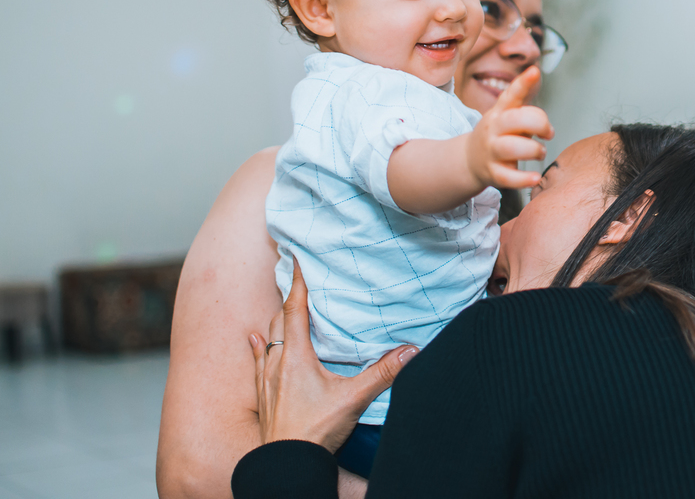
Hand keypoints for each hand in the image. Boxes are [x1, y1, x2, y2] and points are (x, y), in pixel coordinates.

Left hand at [250, 264, 418, 452]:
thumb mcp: (354, 399)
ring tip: (281, 307)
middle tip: (296, 281)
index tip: (297, 260)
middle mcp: (277, 362)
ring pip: (267, 339)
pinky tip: (254, 340)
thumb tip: (410, 351)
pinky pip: (256, 362)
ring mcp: (266, 380)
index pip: (295, 310)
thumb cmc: (314, 430)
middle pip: (279, 320)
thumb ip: (382, 373)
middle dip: (288, 298)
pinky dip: (258, 346)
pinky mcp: (262, 396)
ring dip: (275, 321)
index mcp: (296, 356)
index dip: (298, 283)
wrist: (286, 464)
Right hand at [467, 66, 553, 190]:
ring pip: (511, 148)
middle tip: (548, 133)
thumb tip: (535, 73)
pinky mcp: (493, 173)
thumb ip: (523, 99)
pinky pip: (508, 177)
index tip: (534, 71)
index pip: (511, 94)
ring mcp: (491, 151)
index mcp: (500, 112)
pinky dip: (524, 179)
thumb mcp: (507, 114)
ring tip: (540, 152)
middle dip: (538, 123)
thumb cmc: (499, 134)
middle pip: (514, 120)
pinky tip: (535, 178)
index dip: (523, 83)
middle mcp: (494, 129)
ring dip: (534, 150)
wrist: (470, 160)